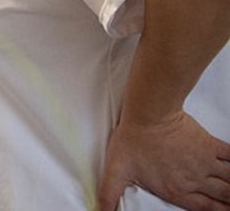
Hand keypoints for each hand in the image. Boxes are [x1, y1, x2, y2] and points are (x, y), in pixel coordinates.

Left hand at [98, 110, 229, 210]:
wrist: (149, 115)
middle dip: (229, 201)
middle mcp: (195, 179)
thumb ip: (109, 194)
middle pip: (222, 196)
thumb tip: (100, 210)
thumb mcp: (115, 172)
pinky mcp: (209, 145)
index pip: (204, 209)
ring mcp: (204, 162)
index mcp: (176, 190)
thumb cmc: (133, 140)